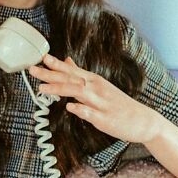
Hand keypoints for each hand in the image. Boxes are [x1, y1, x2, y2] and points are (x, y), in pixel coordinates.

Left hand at [29, 54, 159, 143]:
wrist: (144, 120)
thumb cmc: (118, 103)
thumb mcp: (99, 85)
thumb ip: (80, 74)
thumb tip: (66, 61)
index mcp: (93, 81)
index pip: (71, 70)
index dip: (55, 64)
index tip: (41, 57)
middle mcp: (96, 89)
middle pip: (70, 79)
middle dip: (50, 74)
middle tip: (33, 69)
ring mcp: (101, 103)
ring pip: (78, 93)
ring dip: (60, 89)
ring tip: (43, 88)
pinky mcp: (106, 119)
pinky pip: (91, 114)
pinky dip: (81, 110)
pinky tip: (70, 107)